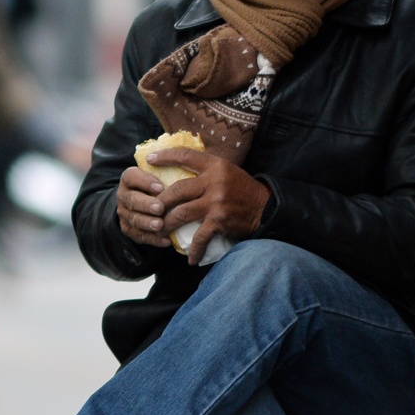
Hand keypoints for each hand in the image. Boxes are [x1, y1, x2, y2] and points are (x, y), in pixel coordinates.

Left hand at [116, 148, 269, 261]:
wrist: (266, 208)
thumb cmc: (242, 190)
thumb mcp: (226, 172)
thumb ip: (205, 171)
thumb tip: (179, 170)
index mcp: (215, 166)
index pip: (186, 156)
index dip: (166, 156)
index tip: (150, 159)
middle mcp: (214, 181)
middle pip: (176, 190)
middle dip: (159, 202)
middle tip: (149, 209)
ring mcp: (216, 202)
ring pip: (181, 213)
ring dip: (167, 225)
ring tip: (159, 231)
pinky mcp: (219, 221)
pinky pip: (199, 238)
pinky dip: (194, 250)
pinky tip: (190, 259)